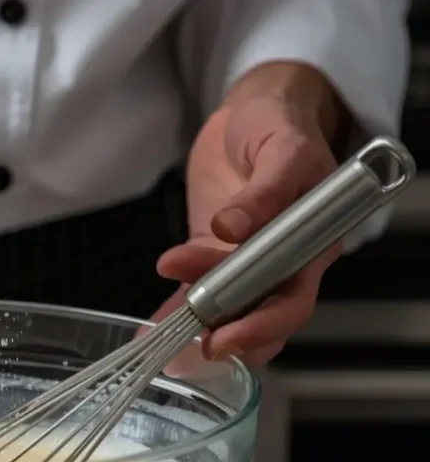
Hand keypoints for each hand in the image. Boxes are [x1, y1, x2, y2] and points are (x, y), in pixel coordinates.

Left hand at [153, 63, 345, 366]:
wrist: (251, 116)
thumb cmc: (281, 127)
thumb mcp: (282, 148)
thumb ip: (266, 189)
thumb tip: (233, 226)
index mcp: (311, 244)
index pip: (293, 299)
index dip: (262, 324)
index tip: (225, 334)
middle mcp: (282, 263)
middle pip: (262, 318)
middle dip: (226, 336)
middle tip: (189, 344)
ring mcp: (245, 264)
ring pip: (228, 313)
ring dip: (195, 327)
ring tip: (160, 338)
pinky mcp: (213, 258)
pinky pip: (196, 292)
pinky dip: (174, 312)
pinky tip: (151, 327)